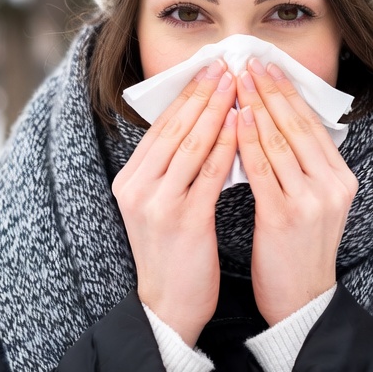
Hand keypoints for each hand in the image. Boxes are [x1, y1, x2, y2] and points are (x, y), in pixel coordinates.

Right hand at [111, 60, 237, 345]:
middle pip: (175, 129)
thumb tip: (200, 127)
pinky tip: (243, 124)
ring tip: (238, 83)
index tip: (207, 69)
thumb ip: (170, 170)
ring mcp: (159, 203)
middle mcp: (138, 188)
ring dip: (217, 109)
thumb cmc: (171, 254)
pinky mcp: (184, 220)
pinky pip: (209, 172)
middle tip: (225, 64)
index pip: (161, 127)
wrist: (167, 307)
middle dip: (202, 93)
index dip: (186, 96)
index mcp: (130, 181)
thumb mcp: (159, 206)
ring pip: (192, 144)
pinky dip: (227, 144)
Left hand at [235, 58, 357, 326]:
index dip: (287, 92)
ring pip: (279, 141)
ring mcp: (311, 200)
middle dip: (270, 89)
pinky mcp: (285, 216)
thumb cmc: (298, 251)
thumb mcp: (314, 203)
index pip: (311, 124)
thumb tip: (276, 122)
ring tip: (236, 80)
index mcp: (341, 179)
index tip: (267, 65)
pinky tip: (236, 117)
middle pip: (296, 125)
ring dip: (255, 105)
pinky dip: (248, 140)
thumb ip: (303, 167)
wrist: (301, 302)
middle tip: (248, 60)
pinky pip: (263, 169)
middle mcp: (332, 185)